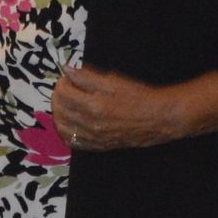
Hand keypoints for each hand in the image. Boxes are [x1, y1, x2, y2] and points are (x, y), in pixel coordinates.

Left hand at [51, 64, 182, 151]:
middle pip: (60, 110)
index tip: (68, 78)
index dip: (62, 82)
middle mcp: (91, 124)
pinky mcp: (99, 146)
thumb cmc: (139, 97)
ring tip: (64, 104)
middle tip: (64, 88)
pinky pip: (73, 142)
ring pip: (62, 127)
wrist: (160, 119)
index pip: (63, 93)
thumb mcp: (114, 81)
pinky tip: (69, 122)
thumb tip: (67, 70)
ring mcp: (94, 137)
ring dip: (59, 113)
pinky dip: (66, 131)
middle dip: (58, 96)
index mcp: (94, 105)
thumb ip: (88, 77)